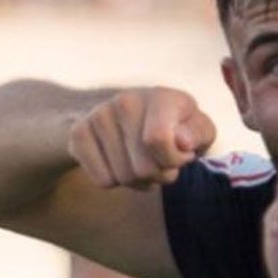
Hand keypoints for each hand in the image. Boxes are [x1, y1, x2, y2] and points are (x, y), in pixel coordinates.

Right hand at [68, 87, 215, 188]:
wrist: (135, 115)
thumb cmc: (176, 127)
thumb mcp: (199, 129)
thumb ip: (199, 133)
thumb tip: (181, 141)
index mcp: (160, 96)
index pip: (158, 141)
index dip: (173, 161)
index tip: (182, 154)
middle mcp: (126, 101)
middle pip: (142, 169)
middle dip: (158, 175)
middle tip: (161, 161)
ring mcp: (99, 116)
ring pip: (122, 179)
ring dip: (139, 181)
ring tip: (143, 161)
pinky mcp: (78, 133)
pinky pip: (103, 181)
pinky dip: (117, 181)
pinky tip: (123, 162)